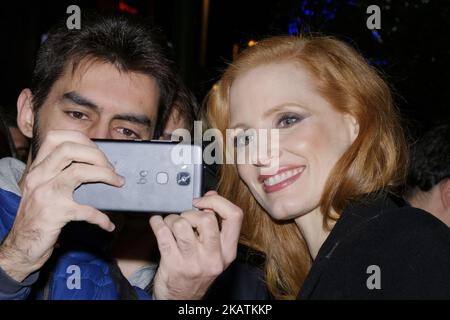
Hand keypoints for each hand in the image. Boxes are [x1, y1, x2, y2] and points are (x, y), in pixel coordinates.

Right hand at [0, 130, 122, 281]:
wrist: (21, 246)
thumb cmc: (37, 216)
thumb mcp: (42, 189)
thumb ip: (60, 174)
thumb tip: (95, 163)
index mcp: (37, 168)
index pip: (55, 138)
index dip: (81, 140)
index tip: (97, 151)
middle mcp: (39, 177)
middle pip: (69, 149)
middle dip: (97, 155)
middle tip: (110, 168)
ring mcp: (46, 195)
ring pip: (79, 172)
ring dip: (105, 175)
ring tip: (117, 182)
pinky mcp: (56, 214)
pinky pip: (87, 211)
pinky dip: (101, 217)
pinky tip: (108, 224)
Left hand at [149, 191, 242, 299]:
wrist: (181, 299)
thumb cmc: (197, 271)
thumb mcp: (214, 251)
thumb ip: (215, 224)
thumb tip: (210, 195)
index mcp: (228, 252)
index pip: (234, 216)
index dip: (218, 202)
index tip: (203, 202)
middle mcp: (213, 258)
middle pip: (207, 218)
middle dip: (191, 212)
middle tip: (185, 218)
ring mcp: (192, 262)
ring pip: (181, 224)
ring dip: (172, 219)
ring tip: (171, 225)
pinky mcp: (172, 264)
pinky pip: (162, 232)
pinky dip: (157, 223)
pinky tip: (158, 224)